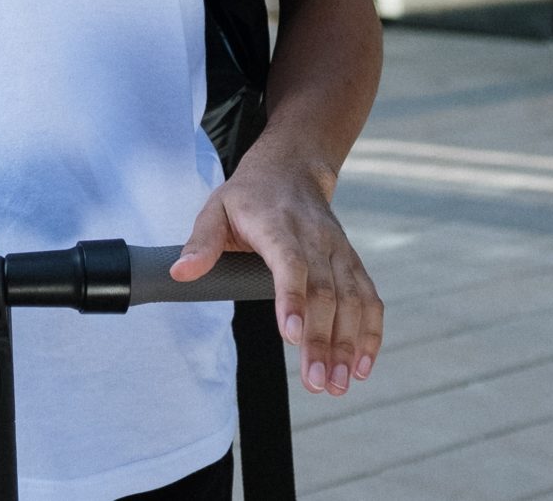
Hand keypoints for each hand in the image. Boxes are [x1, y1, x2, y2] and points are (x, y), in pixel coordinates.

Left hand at [171, 150, 381, 397]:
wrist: (292, 168)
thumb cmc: (249, 195)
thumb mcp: (216, 208)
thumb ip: (201, 242)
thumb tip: (181, 273)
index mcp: (278, 226)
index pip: (291, 263)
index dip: (293, 299)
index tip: (291, 337)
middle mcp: (315, 239)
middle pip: (326, 292)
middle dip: (324, 340)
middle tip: (318, 382)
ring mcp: (338, 251)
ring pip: (352, 299)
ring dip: (349, 344)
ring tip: (339, 385)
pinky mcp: (352, 262)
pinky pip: (370, 298)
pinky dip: (371, 333)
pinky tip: (363, 367)